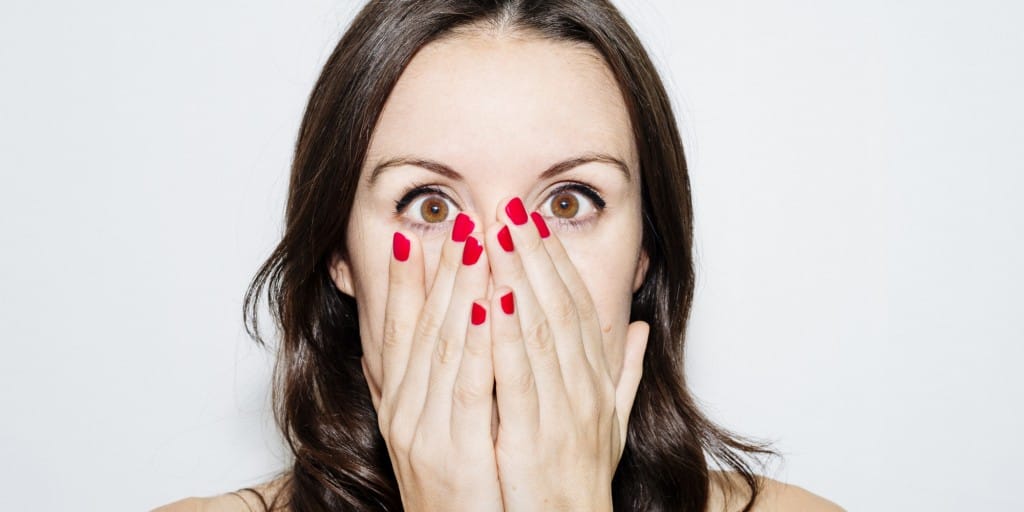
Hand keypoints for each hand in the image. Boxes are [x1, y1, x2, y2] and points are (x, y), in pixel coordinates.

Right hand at [374, 213, 502, 511]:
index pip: (400, 332)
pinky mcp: (451, 452)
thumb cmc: (460, 498)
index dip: (407, 283)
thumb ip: (450, 390)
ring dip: (460, 289)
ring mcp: (423, 432)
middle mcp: (403, 412)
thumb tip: (460, 346)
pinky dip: (478, 342)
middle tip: (459, 220)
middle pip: (422, 328)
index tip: (418, 236)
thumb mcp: (441, 437)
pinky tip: (490, 304)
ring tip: (475, 242)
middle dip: (442, 271)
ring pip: (443, 346)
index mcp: (401, 406)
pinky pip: (468, 387)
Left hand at [482, 197, 649, 511]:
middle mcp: (582, 389)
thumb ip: (625, 374)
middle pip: (557, 308)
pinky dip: (503, 337)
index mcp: (594, 382)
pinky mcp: (532, 439)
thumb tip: (638, 328)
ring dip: (516, 279)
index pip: (576, 308)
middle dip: (533, 254)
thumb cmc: (585, 482)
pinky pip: (515, 380)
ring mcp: (561, 413)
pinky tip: (488, 299)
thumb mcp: (612, 424)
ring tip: (495, 234)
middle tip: (510, 207)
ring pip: (538, 332)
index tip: (535, 222)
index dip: (555, 262)